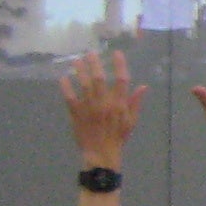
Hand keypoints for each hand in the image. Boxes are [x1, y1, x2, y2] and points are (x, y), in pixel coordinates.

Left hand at [62, 50, 145, 168]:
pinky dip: (66, 87)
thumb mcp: (131, 120)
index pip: (121, 80)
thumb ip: (135, 102)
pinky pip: (70, 97)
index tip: (116, 53)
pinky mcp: (76, 113)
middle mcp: (104, 103)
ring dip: (80, 71)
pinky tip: (63, 77)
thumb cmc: (118, 136)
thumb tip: (143, 87)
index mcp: (119, 104)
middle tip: (91, 52)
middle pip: (99, 78)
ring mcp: (89, 107)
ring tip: (76, 60)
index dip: (119, 65)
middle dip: (95, 64)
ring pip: (84, 85)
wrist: (101, 153)